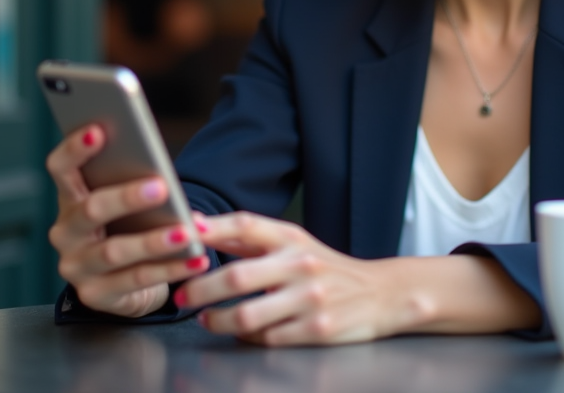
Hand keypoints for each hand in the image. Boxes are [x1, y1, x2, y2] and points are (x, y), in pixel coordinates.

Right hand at [45, 125, 209, 317]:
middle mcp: (66, 232)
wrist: (125, 285)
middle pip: (90, 209)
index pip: (61, 169)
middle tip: (160, 187)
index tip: (99, 130)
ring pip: (114, 251)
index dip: (75, 149)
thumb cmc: (129, 230)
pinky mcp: (95, 295)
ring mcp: (77, 266)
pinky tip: (195, 260)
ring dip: (154, 241)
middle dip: (126, 197)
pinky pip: (136, 280)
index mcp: (71, 199)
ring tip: (186, 232)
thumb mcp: (128, 206)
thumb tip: (162, 175)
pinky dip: (170, 270)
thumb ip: (134, 184)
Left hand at [177, 212, 419, 345]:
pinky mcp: (316, 330)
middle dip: (200, 289)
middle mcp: (301, 265)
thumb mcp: (295, 244)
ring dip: (217, 320)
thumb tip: (200, 228)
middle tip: (181, 296)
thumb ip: (250, 240)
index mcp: (292, 238)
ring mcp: (310, 299)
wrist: (382, 294)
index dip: (211, 229)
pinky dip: (246, 338)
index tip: (183, 235)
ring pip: (248, 315)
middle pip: (237, 276)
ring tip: (205, 320)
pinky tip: (240, 334)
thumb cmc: (328, 269)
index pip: (246, 225)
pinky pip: (267, 339)